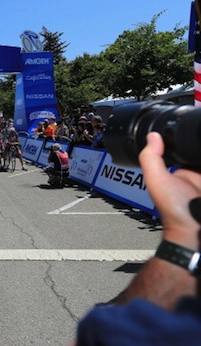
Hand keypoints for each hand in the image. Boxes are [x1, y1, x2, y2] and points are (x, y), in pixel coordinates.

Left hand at [139, 132, 200, 248]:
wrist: (194, 230)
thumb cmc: (174, 210)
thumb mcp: (157, 181)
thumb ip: (151, 159)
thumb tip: (151, 136)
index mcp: (181, 167)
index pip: (187, 144)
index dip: (190, 131)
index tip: (196, 115)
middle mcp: (198, 169)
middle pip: (200, 147)